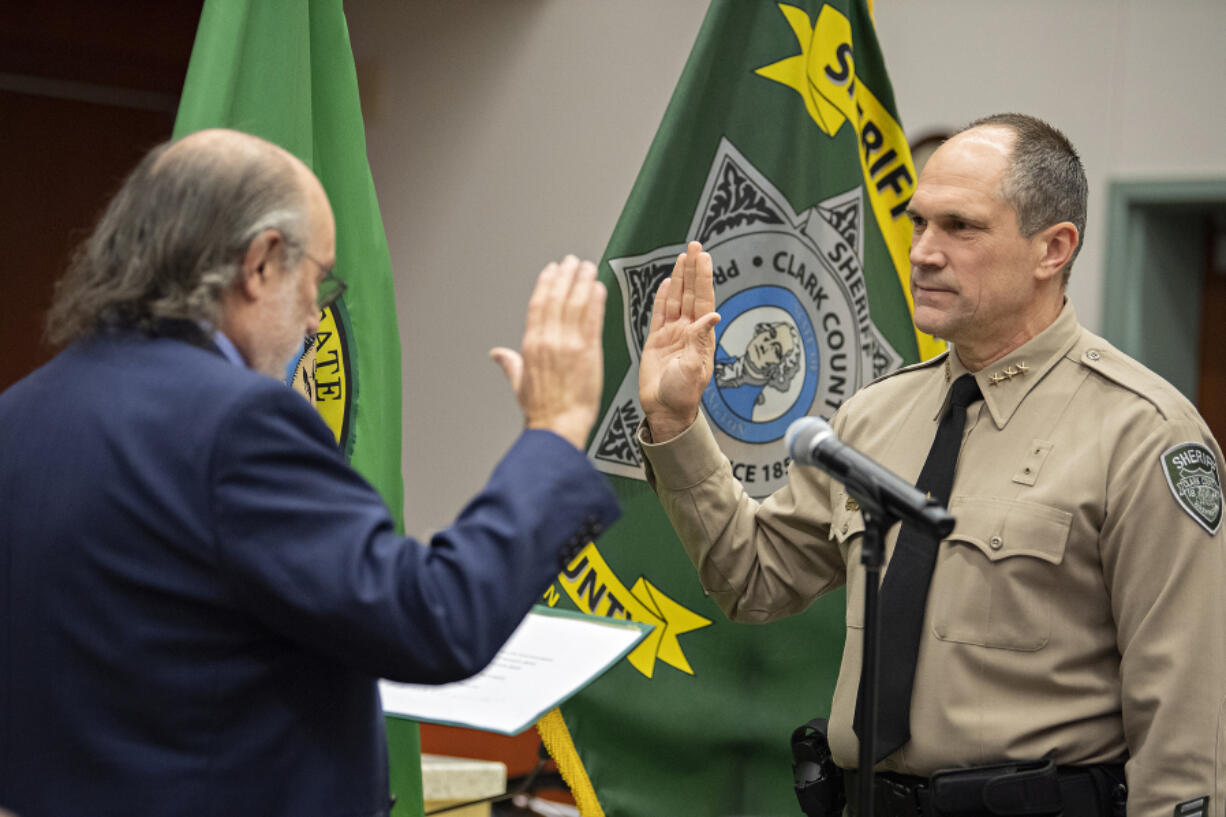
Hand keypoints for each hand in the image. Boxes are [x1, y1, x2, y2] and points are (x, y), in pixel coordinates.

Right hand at [491, 255, 606, 450]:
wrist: (558, 425)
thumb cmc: (541, 408)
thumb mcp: (519, 382)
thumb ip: (509, 362)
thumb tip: (497, 354)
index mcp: (530, 345)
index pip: (538, 305)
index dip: (545, 284)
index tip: (552, 269)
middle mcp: (548, 340)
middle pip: (557, 298)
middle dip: (565, 276)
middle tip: (573, 260)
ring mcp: (568, 344)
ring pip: (575, 304)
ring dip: (582, 282)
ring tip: (588, 267)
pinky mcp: (588, 352)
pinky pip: (592, 320)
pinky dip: (596, 301)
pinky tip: (599, 287)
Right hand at [638, 241, 719, 441]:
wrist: (665, 410)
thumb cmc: (683, 394)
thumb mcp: (695, 368)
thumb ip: (701, 340)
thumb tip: (713, 316)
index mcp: (700, 336)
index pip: (703, 300)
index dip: (703, 277)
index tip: (703, 256)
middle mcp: (688, 331)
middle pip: (691, 293)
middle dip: (693, 270)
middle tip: (695, 245)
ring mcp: (672, 335)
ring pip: (676, 299)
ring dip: (679, 279)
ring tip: (683, 257)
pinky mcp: (656, 341)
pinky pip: (659, 314)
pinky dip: (662, 297)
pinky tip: (666, 283)